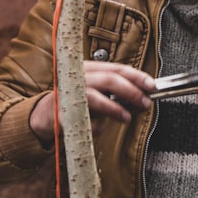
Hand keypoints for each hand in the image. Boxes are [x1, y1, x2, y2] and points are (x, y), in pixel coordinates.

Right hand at [29, 61, 154, 144]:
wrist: (46, 115)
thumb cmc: (77, 101)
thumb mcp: (98, 92)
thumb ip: (118, 93)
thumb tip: (144, 98)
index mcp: (89, 68)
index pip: (116, 68)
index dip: (136, 76)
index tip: (152, 85)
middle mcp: (78, 77)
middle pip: (109, 80)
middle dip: (131, 91)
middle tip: (146, 103)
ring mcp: (68, 94)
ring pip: (95, 97)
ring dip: (114, 108)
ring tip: (127, 118)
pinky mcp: (61, 113)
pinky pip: (82, 119)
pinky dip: (94, 126)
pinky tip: (100, 128)